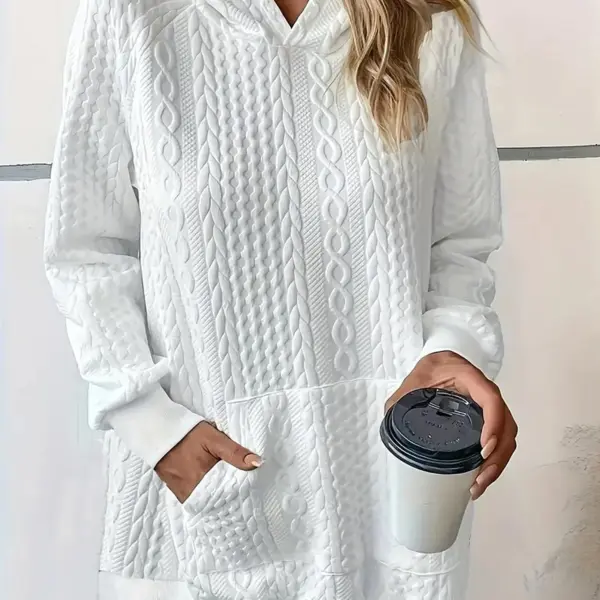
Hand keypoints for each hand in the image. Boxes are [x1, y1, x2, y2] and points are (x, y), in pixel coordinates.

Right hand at [154, 421, 262, 502]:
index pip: (229, 497)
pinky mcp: (178, 492)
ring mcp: (183, 494)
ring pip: (208, 503)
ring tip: (232, 493)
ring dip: (219, 498)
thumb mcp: (215, 439)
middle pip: (218, 502)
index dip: (241, 495)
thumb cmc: (189, 434)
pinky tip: (216, 491)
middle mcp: (192, 492)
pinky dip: (207, 497)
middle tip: (244, 495)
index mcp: (203, 481)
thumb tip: (258, 463)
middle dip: (231, 499)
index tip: (252, 494)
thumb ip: (235, 453)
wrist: (160, 432)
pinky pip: (197, 500)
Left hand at [386, 351, 516, 500]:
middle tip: (480, 479)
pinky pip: (501, 438)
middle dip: (497, 455)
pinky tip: (482, 476)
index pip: (490, 398)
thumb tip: (389, 424)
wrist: (438, 363)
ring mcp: (490, 406)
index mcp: (468, 377)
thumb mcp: (412, 382)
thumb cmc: (427, 371)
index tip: (484, 448)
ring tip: (480, 484)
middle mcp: (485, 391)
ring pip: (507, 435)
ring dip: (499, 462)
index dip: (493, 423)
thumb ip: (400, 401)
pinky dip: (496, 459)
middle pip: (506, 424)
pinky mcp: (488, 419)